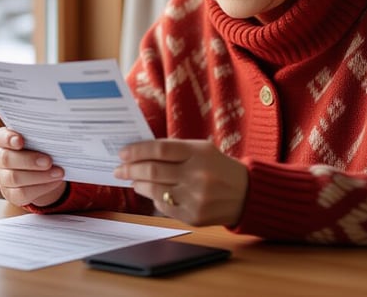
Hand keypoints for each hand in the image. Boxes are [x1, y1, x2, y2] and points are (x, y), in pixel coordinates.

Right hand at [0, 127, 66, 206]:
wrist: (44, 172)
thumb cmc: (42, 150)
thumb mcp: (42, 141)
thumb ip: (43, 137)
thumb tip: (59, 135)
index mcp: (5, 141)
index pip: (0, 137)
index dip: (7, 139)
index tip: (20, 141)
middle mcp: (1, 158)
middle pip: (6, 159)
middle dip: (29, 161)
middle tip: (48, 161)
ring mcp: (3, 177)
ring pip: (14, 178)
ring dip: (39, 176)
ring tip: (58, 173)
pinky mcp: (11, 194)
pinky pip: (22, 193)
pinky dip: (41, 188)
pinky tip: (54, 182)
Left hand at [114, 139, 246, 226]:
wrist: (246, 194)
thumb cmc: (218, 167)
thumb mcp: (202, 149)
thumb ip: (174, 149)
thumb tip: (140, 152)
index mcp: (199, 153)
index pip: (160, 150)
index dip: (137, 151)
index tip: (123, 153)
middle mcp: (197, 175)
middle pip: (153, 171)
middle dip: (131, 169)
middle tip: (120, 168)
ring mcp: (195, 198)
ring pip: (155, 191)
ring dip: (138, 184)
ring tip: (133, 180)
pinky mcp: (194, 216)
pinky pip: (164, 207)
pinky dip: (154, 198)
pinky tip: (151, 192)